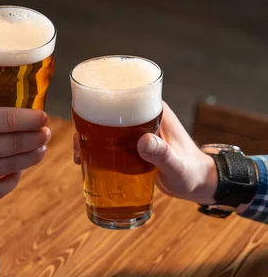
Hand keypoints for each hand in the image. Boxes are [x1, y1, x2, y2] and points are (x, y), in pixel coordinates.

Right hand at [0, 76, 50, 201]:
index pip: (7, 120)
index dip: (31, 119)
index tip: (44, 116)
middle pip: (15, 144)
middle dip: (37, 138)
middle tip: (47, 132)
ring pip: (11, 166)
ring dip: (32, 158)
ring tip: (41, 150)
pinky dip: (13, 181)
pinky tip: (18, 170)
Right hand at [73, 103, 217, 203]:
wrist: (199, 184)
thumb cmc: (192, 173)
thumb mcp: (176, 165)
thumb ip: (162, 154)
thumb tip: (143, 141)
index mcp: (154, 109)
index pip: (124, 92)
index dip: (101, 98)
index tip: (83, 113)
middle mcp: (144, 114)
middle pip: (109, 109)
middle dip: (88, 121)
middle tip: (78, 144)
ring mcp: (137, 129)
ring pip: (106, 125)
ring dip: (89, 136)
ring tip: (79, 155)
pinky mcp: (133, 144)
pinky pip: (110, 140)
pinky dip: (97, 148)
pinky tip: (86, 161)